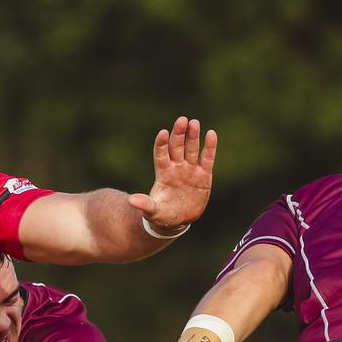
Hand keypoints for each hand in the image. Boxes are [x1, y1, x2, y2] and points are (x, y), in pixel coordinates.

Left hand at [128, 117, 216, 233]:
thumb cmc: (162, 215)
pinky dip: (209, 147)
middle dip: (179, 134)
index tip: (163, 133)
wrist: (178, 221)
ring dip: (193, 136)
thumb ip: (144, 204)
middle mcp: (176, 168)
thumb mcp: (152, 211)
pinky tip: (211, 133)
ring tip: (194, 123)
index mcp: (163, 174)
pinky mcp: (203, 175)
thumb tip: (131, 201)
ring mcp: (190, 170)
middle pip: (177, 147)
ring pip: (191, 149)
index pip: (161, 155)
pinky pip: (207, 159)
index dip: (161, 144)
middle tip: (182, 120)